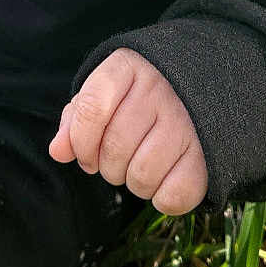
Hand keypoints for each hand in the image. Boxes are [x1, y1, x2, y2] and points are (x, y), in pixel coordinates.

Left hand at [49, 48, 207, 215]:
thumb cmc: (140, 96)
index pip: (91, 108)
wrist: (203, 85)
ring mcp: (186, 121)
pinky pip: (174, 195)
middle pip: (114, 148)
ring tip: (143, 165)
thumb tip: (58, 151)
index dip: (81, 141)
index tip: (86, 155)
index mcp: (127, 68)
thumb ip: (78, 119)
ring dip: (135, 182)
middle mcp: (159, 90)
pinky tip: (165, 180)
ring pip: (141, 175)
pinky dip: (163, 198)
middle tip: (120, 160)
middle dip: (107, 166)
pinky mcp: (207, 154)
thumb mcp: (106, 94)